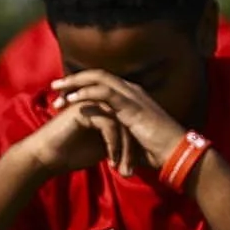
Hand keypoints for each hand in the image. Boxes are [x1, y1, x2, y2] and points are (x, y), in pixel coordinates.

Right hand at [19, 99, 124, 177]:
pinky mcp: (85, 109)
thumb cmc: (70, 155)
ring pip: (120, 124)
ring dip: (123, 150)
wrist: (46, 158)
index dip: (131, 149)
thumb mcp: (101, 149)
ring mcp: (92, 103)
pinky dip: (113, 145)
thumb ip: (116, 142)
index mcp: (103, 109)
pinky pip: (109, 125)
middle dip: (130, 151)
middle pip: (127, 123)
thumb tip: (135, 150)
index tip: (130, 171)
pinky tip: (111, 161)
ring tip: (122, 170)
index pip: (127, 125)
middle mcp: (99, 102)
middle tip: (129, 172)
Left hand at [49, 70, 187, 175]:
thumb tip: (106, 144)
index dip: (82, 87)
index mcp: (131, 97)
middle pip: (96, 76)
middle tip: (54, 86)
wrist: (175, 153)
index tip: (63, 96)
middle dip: (73, 80)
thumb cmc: (157, 151)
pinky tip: (72, 98)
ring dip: (75, 84)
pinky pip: (104, 93)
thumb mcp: (132, 139)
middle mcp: (131, 90)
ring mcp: (132, 95)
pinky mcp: (131, 105)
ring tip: (57, 90)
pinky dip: (86, 93)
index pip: (102, 84)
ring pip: (97, 79)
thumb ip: (118, 134)